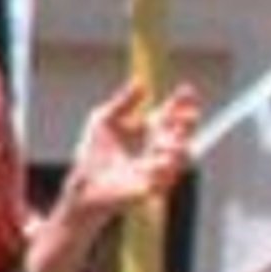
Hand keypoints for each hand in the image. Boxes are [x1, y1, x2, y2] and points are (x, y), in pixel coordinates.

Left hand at [66, 79, 201, 220]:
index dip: (180, 104)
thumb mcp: (104, 120)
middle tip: (188, 115)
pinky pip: (166, 180)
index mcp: (148, 134)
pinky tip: (156, 162)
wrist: (82, 185)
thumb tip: (141, 82)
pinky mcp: (151, 188)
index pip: (170, 116)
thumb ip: (122, 102)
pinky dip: (164, 170)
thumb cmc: (92, 156)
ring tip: (169, 139)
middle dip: (187, 124)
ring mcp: (157, 170)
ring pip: (181, 158)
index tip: (188, 90)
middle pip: (181, 135)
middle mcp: (157, 151)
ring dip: (178, 147)